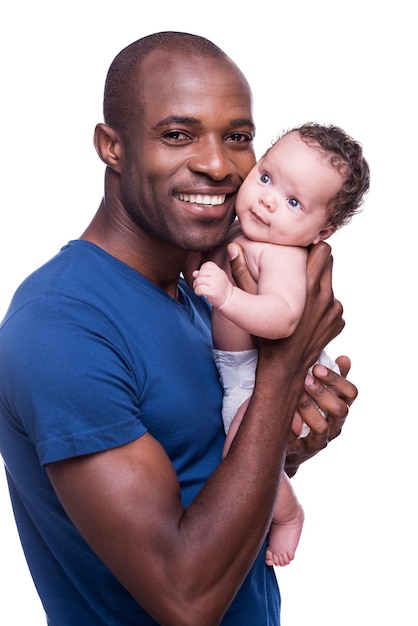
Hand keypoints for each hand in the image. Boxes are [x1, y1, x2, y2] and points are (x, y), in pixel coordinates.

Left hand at [192, 261, 232, 307]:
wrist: (229, 298)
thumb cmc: (221, 288)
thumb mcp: (215, 277)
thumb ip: (205, 273)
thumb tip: (194, 273)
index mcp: (218, 271)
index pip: (206, 265)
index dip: (202, 271)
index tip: (204, 277)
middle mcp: (217, 276)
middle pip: (200, 273)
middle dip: (197, 279)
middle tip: (200, 284)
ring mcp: (214, 283)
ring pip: (198, 281)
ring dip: (196, 286)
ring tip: (200, 289)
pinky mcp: (211, 292)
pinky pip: (199, 289)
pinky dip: (197, 291)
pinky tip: (201, 293)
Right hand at [230, 241, 352, 475]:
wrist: (285, 373)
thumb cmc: (267, 339)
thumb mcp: (252, 305)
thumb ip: (241, 275)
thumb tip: (231, 249)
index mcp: (310, 289)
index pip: (323, 252)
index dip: (314, 246)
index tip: (305, 246)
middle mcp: (327, 298)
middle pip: (329, 265)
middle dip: (315, 264)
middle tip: (299, 268)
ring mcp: (335, 313)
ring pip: (330, 287)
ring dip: (318, 288)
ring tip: (300, 297)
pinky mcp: (337, 324)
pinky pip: (332, 307)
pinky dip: (322, 308)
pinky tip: (306, 316)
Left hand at [285, 356, 357, 476]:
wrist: (285, 442)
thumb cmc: (304, 409)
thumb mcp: (317, 391)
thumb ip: (331, 376)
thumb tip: (345, 359)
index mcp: (340, 406)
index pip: (350, 393)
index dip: (337, 379)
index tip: (317, 367)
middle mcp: (335, 424)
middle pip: (340, 410)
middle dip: (321, 392)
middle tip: (304, 378)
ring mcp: (321, 439)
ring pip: (323, 426)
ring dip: (308, 408)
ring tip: (294, 395)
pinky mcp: (304, 451)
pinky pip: (302, 442)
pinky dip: (294, 427)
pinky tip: (285, 415)